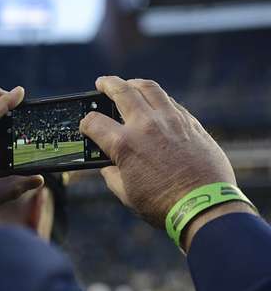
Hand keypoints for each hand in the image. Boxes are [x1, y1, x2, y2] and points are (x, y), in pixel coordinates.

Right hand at [79, 76, 239, 229]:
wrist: (204, 207)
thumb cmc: (162, 205)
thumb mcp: (126, 193)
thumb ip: (112, 174)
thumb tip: (109, 164)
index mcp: (124, 145)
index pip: (94, 122)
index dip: (85, 123)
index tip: (86, 125)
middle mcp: (145, 125)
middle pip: (121, 91)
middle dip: (107, 84)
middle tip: (102, 83)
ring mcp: (170, 120)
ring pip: (149, 88)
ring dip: (134, 83)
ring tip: (128, 84)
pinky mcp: (191, 123)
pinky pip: (170, 102)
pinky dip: (157, 98)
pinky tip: (154, 103)